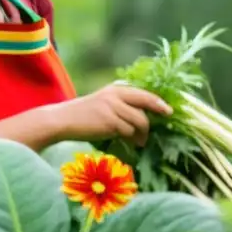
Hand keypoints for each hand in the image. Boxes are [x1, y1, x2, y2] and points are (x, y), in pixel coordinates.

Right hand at [49, 83, 171, 146]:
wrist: (63, 120)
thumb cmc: (83, 115)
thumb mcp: (103, 103)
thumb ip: (121, 106)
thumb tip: (143, 117)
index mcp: (114, 89)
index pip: (142, 93)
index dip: (157, 101)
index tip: (168, 110)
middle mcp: (115, 95)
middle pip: (145, 102)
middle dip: (158, 111)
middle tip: (165, 119)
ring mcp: (112, 107)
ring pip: (139, 120)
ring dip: (142, 133)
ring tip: (139, 141)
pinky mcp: (109, 121)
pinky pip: (128, 131)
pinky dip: (131, 138)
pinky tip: (129, 142)